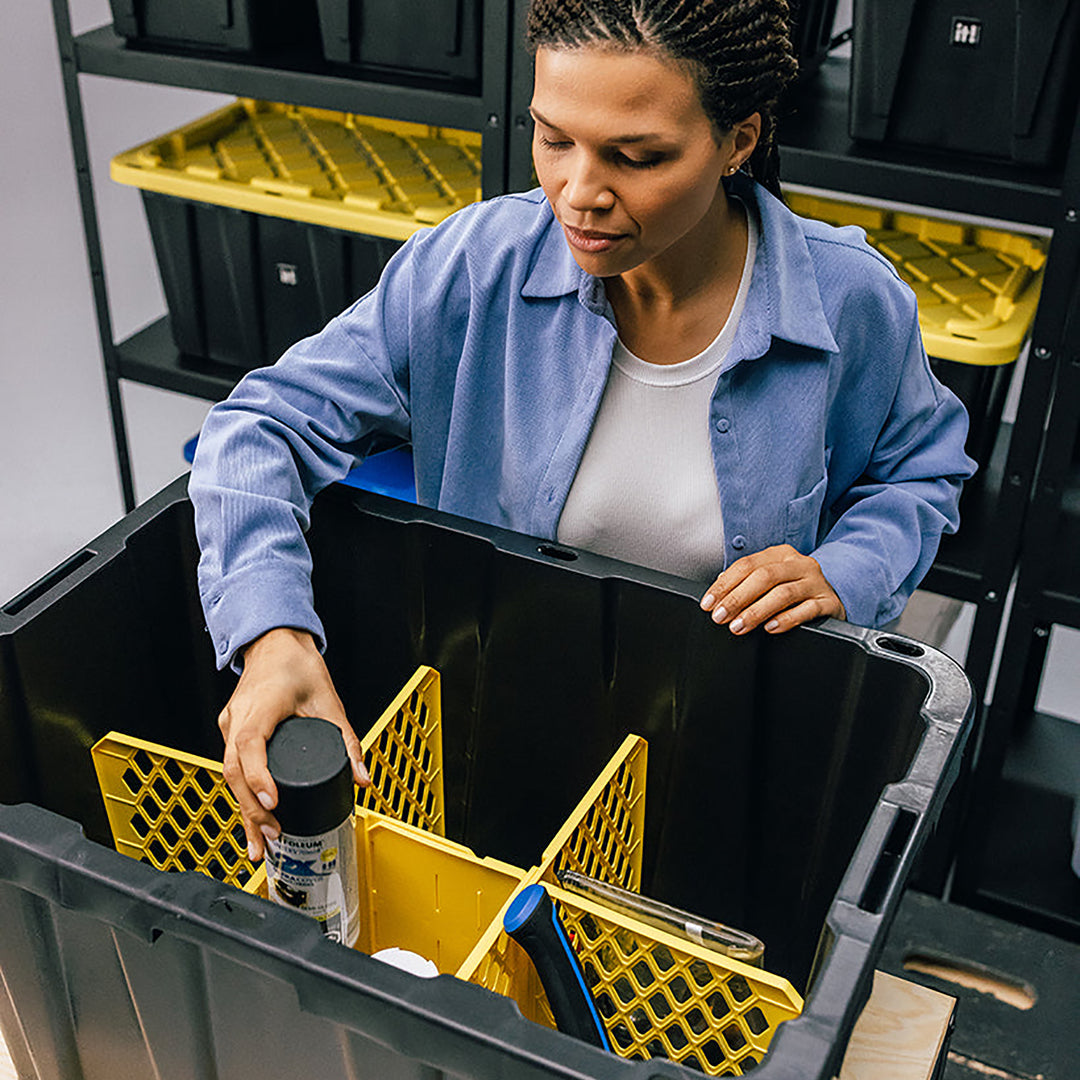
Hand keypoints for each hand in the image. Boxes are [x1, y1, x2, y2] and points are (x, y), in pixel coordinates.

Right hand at [218, 627, 368, 860]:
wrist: (274, 643)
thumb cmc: (298, 665)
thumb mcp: (330, 702)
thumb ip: (347, 741)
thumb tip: (362, 779)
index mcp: (262, 706)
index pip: (251, 746)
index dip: (259, 778)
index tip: (273, 804)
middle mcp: (238, 717)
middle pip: (233, 770)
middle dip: (251, 809)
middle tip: (272, 836)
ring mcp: (229, 724)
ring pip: (228, 773)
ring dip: (243, 809)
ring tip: (258, 843)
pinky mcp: (230, 730)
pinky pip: (231, 766)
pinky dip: (241, 794)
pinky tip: (251, 819)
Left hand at [699, 544, 844, 634]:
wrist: (834, 596)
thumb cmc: (795, 588)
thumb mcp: (772, 578)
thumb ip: (747, 580)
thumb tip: (719, 588)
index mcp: (780, 554)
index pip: (746, 565)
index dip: (724, 584)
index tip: (708, 603)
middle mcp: (799, 564)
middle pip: (763, 577)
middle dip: (737, 598)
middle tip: (720, 617)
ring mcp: (815, 582)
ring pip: (783, 593)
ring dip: (757, 611)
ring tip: (739, 626)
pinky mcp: (829, 601)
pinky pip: (807, 609)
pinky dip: (787, 619)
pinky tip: (771, 628)